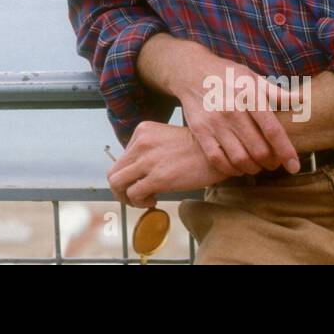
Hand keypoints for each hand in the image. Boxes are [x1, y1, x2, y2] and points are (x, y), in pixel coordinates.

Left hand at [107, 123, 227, 207]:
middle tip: (134, 197)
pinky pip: (134, 194)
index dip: (128, 175)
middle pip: (114, 172)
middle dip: (121, 189)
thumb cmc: (197, 149)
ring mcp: (148, 160)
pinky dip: (139, 202)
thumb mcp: (166, 139)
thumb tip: (136, 172)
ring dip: (127, 198)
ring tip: (143, 200)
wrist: (219, 153)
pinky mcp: (158, 177)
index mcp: (142, 131)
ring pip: (117, 184)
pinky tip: (153, 201)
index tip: (140, 181)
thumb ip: (148, 150)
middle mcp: (141, 143)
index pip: (121, 158)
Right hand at [169, 41, 300, 176]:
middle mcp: (231, 109)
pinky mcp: (200, 131)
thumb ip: (276, 92)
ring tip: (258, 166)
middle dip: (271, 162)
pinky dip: (230, 169)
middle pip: (258, 149)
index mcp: (248, 95)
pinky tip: (237, 166)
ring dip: (253, 168)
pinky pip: (217, 159)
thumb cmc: (226, 75)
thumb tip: (302, 100)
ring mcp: (214, 122)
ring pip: (239, 158)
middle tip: (274, 163)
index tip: (294, 166)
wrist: (190, 71)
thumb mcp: (252, 77)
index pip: (272, 130)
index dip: (286, 151)